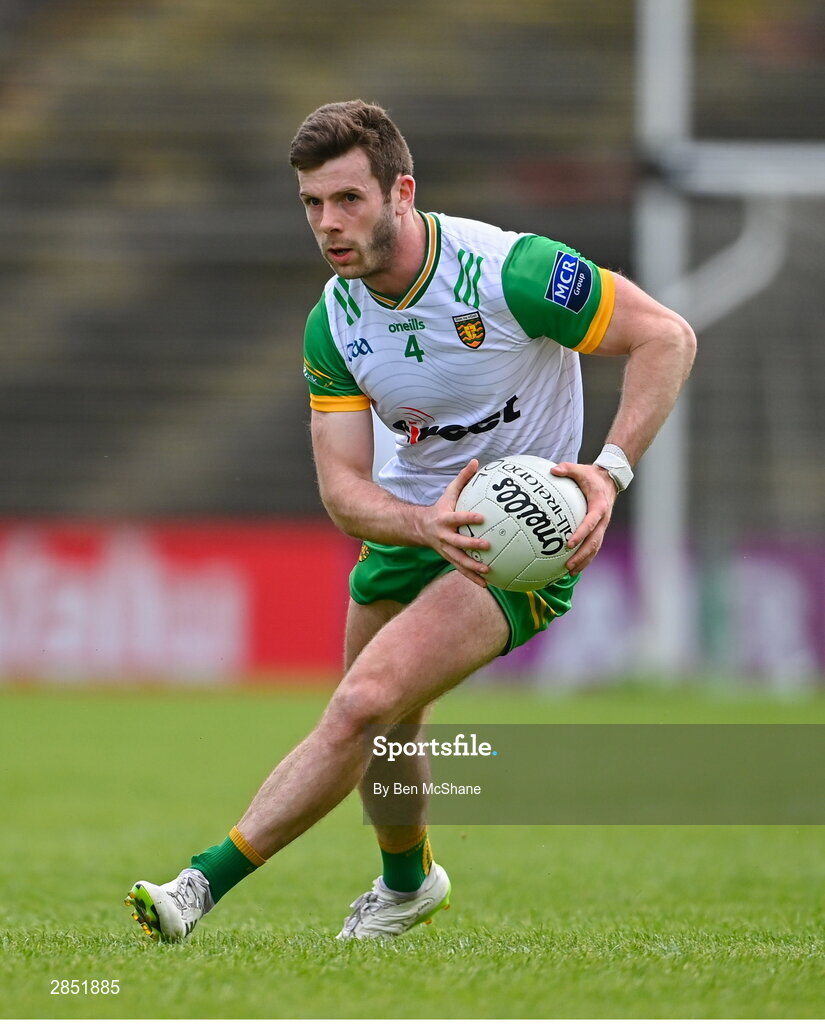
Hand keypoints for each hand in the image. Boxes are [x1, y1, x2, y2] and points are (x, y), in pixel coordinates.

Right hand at [418, 459, 490, 586]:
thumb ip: (463, 478)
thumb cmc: (440, 507)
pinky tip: (487, 585)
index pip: (457, 518)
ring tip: (488, 571)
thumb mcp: (449, 492)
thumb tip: (476, 461)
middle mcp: (444, 536)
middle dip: (471, 545)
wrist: (419, 527)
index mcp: (444, 519)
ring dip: (472, 567)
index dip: (468, 518)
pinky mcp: (449, 559)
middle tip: (487, 545)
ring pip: (459, 560)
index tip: (482, 517)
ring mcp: (445, 549)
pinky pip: (461, 570)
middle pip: (457, 542)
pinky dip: (473, 578)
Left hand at [551, 462, 617, 572]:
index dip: (581, 534)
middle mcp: (603, 519)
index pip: (590, 523)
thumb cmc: (592, 476)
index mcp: (599, 506)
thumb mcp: (581, 469)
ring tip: (570, 572)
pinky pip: (593, 546)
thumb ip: (567, 468)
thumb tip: (553, 470)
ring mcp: (602, 526)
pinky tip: (574, 567)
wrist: (609, 480)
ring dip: (584, 561)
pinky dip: (585, 557)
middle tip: (568, 566)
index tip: (569, 544)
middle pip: (594, 542)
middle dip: (582, 556)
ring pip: (595, 547)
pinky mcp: (599, 530)